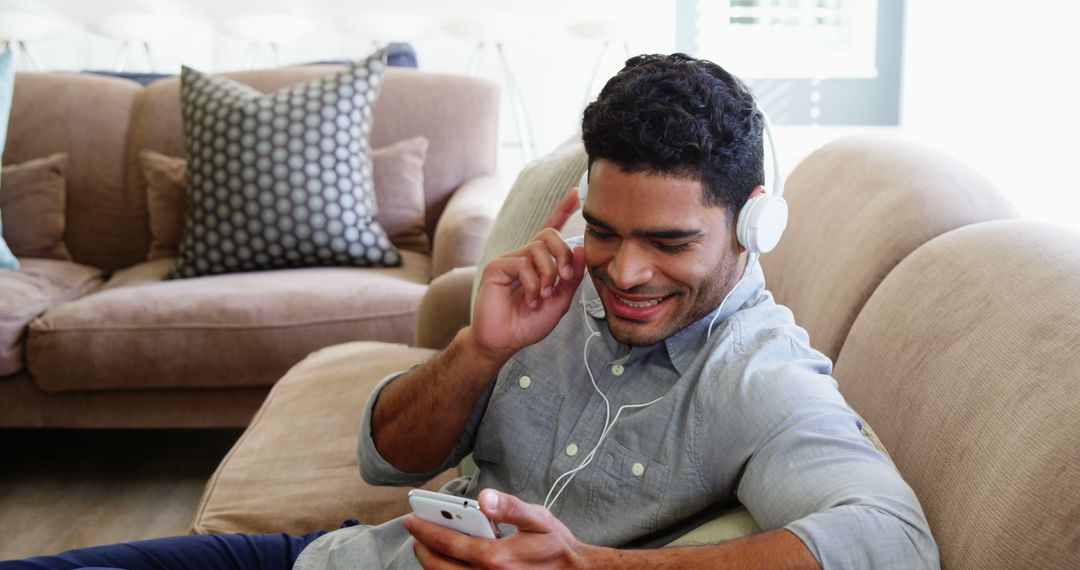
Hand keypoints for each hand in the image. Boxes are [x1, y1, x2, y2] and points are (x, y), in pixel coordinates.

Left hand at [405, 489, 590, 568]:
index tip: (412, 519)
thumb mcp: (539, 519)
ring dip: (431, 564)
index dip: (425, 529)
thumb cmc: (556, 547)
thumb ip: (510, 506)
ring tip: (426, 547)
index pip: (448, 542)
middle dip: (422, 547)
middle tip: (415, 533)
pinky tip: (449, 562)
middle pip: (439, 566)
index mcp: (495, 557)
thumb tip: (485, 497)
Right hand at [470, 188, 585, 360]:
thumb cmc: (527, 323)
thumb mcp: (559, 302)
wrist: (504, 340)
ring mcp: (509, 260)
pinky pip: (523, 264)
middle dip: (564, 254)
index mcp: (538, 262)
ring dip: (548, 275)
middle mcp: (523, 256)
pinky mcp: (497, 267)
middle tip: (565, 278)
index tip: (575, 193)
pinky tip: (530, 299)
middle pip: (549, 234)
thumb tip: (583, 249)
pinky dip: (533, 284)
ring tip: (542, 296)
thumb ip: (571, 278)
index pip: (551, 229)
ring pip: (538, 249)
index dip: (562, 210)